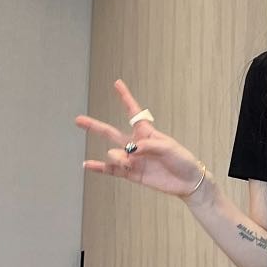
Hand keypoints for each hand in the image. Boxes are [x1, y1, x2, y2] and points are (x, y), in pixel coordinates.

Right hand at [75, 79, 205, 198]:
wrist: (188, 182)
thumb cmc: (182, 160)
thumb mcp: (169, 148)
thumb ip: (148, 146)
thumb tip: (130, 151)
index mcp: (147, 133)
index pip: (134, 113)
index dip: (125, 98)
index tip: (117, 83)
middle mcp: (136, 145)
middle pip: (111, 133)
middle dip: (95, 126)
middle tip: (78, 120)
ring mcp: (133, 160)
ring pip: (114, 155)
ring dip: (117, 158)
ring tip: (127, 163)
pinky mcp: (132, 174)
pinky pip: (112, 170)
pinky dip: (99, 168)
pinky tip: (88, 165)